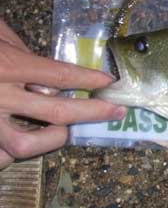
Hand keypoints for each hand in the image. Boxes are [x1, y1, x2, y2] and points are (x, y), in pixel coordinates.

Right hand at [0, 20, 125, 168]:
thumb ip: (18, 52)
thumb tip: (48, 74)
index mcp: (4, 66)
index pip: (59, 74)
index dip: (89, 78)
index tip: (110, 81)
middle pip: (57, 112)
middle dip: (93, 112)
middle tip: (116, 111)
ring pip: (27, 144)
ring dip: (53, 139)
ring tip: (64, 131)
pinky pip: (0, 155)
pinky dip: (13, 151)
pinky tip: (21, 139)